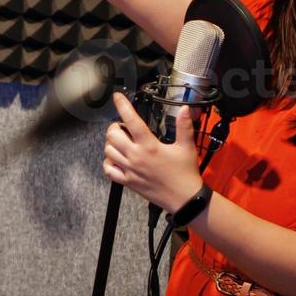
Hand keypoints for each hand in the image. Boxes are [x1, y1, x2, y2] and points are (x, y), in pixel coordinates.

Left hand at [102, 91, 203, 212]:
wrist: (184, 198)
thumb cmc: (185, 173)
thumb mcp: (186, 147)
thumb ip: (184, 126)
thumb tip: (183, 109)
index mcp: (149, 145)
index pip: (131, 120)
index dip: (122, 106)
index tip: (117, 97)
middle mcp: (136, 156)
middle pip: (112, 135)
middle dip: (114, 127)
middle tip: (123, 127)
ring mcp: (130, 170)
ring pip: (108, 151)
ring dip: (111, 144)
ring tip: (120, 142)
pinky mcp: (128, 182)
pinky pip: (109, 170)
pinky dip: (108, 163)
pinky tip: (117, 159)